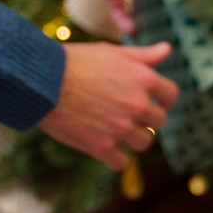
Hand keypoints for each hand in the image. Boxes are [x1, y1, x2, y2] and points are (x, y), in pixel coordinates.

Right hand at [39, 41, 177, 169]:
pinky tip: (105, 146)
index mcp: (144, 79)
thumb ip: (143, 55)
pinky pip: (122, 162)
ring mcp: (121, 128)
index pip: (171, 95)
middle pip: (159, 121)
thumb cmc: (76, 61)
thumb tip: (167, 49)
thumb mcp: (112, 52)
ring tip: (117, 129)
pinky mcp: (101, 147)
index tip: (155, 101)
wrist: (41, 81)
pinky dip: (115, 158)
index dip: (164, 98)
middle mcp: (137, 105)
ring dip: (133, 137)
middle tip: (129, 114)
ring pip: (144, 142)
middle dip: (147, 118)